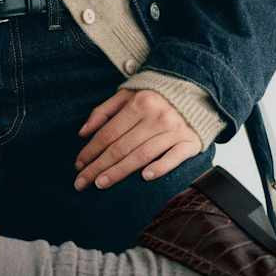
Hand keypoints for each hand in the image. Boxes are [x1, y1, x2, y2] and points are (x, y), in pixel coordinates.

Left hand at [73, 88, 201, 190]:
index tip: (78, 165)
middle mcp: (156, 117)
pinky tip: (145, 177)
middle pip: (121, 147)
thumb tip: (82, 132)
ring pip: (142, 155)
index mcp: (139, 103)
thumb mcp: (128, 94)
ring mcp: (174, 130)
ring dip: (120, 171)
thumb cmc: (157, 95)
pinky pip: (174, 157)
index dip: (91, 150)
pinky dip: (160, 167)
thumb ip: (104, 111)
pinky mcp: (190, 142)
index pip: (109, 132)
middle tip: (82, 182)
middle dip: (99, 166)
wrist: (197, 92)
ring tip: (101, 183)